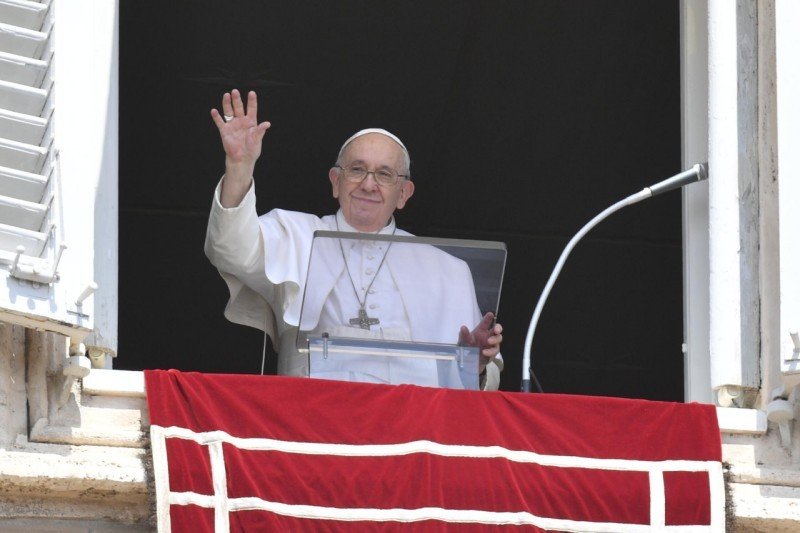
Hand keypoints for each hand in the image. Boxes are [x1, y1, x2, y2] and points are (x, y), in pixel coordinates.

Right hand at [210, 89, 270, 206]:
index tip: (251, 93)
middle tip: (235, 91)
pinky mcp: (224, 131)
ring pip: (229, 111)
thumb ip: (260, 131)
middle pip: (239, 107)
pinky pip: (220, 122)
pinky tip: (214, 111)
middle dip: (237, 100)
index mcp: (251, 122)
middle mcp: (241, 121)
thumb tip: (267, 123)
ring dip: (227, 103)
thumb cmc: (252, 150)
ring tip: (226, 95)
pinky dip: (216, 117)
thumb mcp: (257, 140)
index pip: (251, 109)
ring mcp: (232, 125)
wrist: (242, 160)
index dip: (252, 101)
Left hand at [458, 312, 502, 372]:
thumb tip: (463, 327)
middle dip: (498, 328)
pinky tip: (485, 352)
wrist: (468, 362)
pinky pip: (495, 351)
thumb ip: (464, 335)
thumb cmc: (466, 348)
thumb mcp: (463, 341)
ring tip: (489, 342)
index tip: (490, 314)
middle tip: (496, 330)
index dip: (489, 318)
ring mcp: (491, 345)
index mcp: (481, 331)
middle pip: (497, 329)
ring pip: (498, 339)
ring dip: (495, 340)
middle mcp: (488, 336)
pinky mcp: (492, 353)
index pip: (486, 322)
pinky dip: (490, 351)